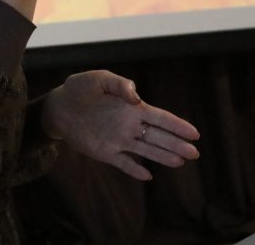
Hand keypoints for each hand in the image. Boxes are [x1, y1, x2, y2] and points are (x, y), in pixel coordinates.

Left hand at [41, 70, 199, 180]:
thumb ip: (119, 84)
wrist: (59, 106)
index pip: (160, 118)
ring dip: (162, 156)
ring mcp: (119, 140)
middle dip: (176, 144)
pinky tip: (147, 176)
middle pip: (158, 136)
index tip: (194, 133)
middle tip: (195, 153)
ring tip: (180, 162)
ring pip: (146, 150)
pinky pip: (123, 163)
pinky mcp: (105, 152)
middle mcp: (129, 125)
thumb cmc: (80, 89)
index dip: (177, 125)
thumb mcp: (99, 79)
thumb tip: (136, 97)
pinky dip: (134, 170)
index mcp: (132, 108)